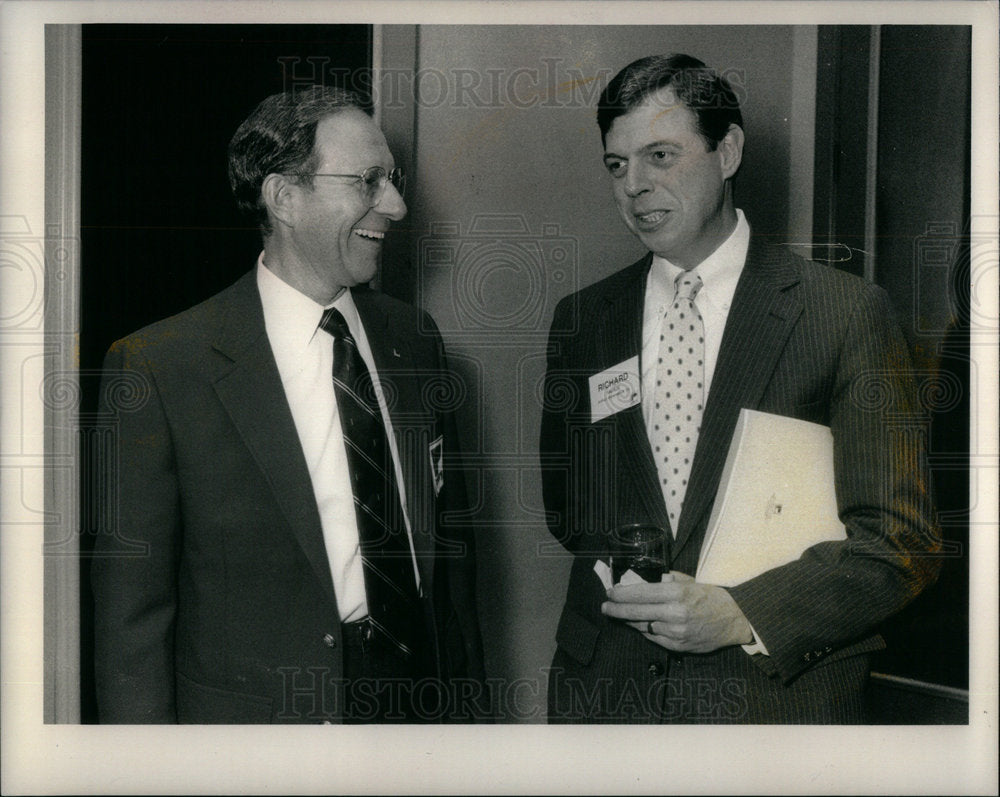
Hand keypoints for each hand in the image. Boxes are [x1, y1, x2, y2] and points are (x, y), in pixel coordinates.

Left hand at [601, 571, 753, 652]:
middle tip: (605, 607)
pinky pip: (653, 638)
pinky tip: (639, 625)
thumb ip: (669, 580)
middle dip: (616, 609)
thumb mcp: (691, 581)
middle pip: (635, 612)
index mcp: (677, 593)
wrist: (735, 619)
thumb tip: (648, 579)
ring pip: (642, 626)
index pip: (640, 593)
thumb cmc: (712, 597)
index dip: (621, 594)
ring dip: (628, 621)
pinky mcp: (678, 646)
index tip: (610, 592)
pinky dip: (644, 631)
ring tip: (618, 615)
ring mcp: (675, 632)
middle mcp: (674, 613)